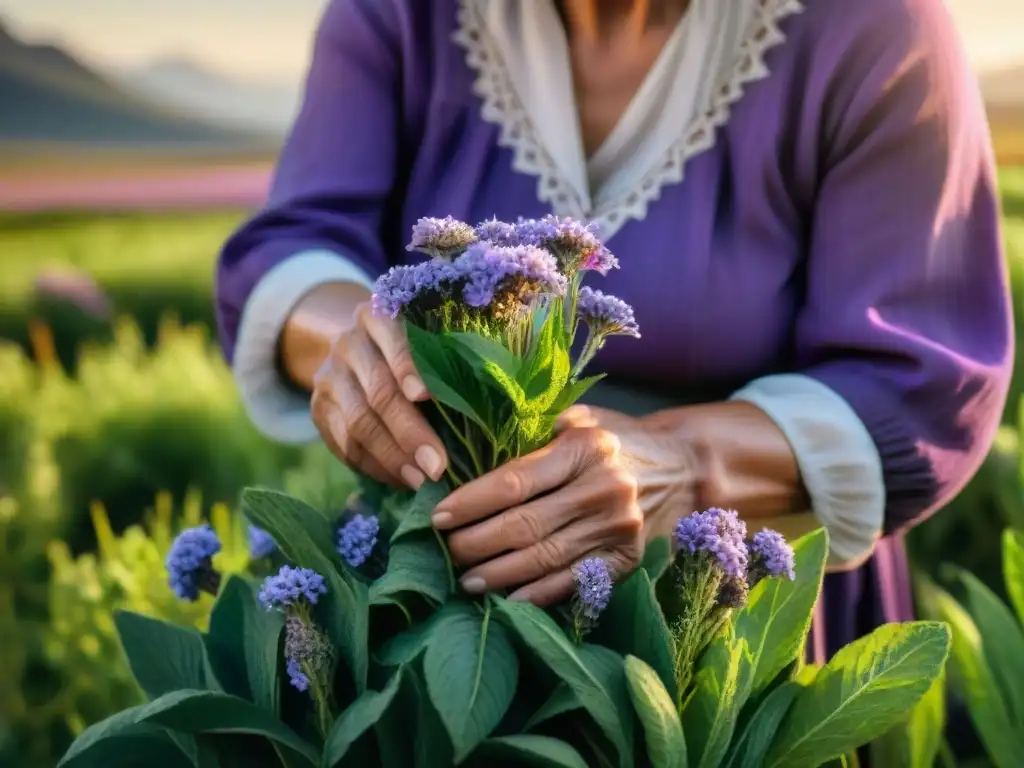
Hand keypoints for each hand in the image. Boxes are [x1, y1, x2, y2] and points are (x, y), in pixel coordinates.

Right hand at [309, 300, 447, 488]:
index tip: (426, 396)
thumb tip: (493, 397)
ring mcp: (329, 375)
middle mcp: (350, 342)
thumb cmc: (418, 350)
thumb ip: (452, 358)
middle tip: (437, 465)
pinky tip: (401, 479)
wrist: (361, 350)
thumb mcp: (432, 340)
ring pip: (358, 423)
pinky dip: (374, 467)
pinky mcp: (319, 407)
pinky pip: (344, 445)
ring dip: (392, 457)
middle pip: (379, 391)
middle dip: (409, 432)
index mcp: (381, 316)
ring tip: (422, 479)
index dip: (408, 368)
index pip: (394, 339)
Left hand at [433, 406, 691, 605]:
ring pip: (544, 558)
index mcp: (585, 448)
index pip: (515, 480)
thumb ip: (540, 429)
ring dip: (498, 574)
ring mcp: (618, 528)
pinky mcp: (628, 559)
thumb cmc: (620, 441)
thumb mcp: (587, 418)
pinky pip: (574, 582)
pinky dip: (538, 595)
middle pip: (525, 524)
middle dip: (476, 543)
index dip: (472, 502)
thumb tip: (481, 446)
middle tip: (446, 551)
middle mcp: (603, 488)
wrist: (686, 468)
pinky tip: (508, 600)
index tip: (439, 516)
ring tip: (466, 579)